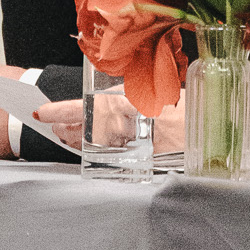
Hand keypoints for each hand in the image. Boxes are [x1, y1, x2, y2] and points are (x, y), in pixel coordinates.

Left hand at [31, 95, 184, 153]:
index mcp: (131, 102)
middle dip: (67, 127)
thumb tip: (110, 96)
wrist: (207, 130)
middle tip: (53, 125)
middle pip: (87, 129)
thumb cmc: (186, 106)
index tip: (42, 113)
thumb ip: (133, 92)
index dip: (61, 111)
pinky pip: (113, 156)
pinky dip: (98, 150)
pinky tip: (89, 147)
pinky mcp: (140, 160)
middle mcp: (128, 125)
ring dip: (78, 139)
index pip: (86, 108)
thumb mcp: (159, 89)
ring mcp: (134, 145)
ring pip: (96, 144)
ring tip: (65, 135)